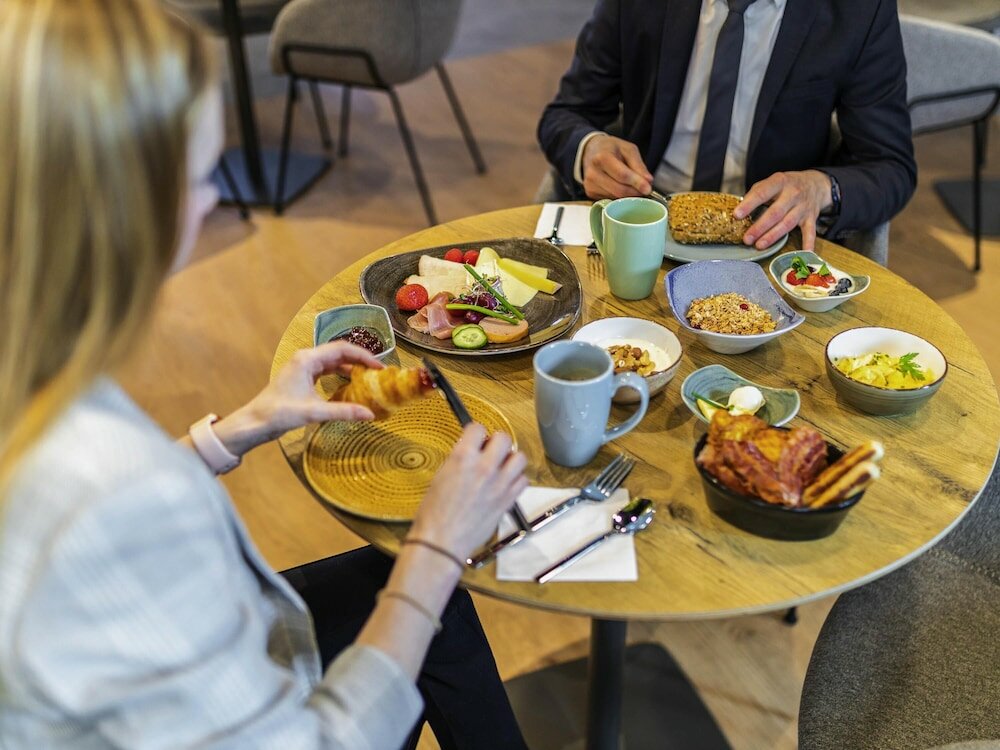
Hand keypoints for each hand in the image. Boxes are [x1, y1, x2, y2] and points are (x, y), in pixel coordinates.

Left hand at [214, 342, 383, 455]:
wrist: (255, 422)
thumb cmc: (280, 413)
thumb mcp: (314, 412)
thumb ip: (343, 411)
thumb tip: (370, 414)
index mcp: (307, 359)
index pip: (342, 349)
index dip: (363, 356)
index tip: (379, 367)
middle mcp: (306, 358)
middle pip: (339, 352)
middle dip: (359, 360)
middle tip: (378, 372)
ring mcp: (303, 367)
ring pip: (333, 361)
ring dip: (350, 367)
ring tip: (368, 377)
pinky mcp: (302, 377)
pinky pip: (326, 370)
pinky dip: (340, 374)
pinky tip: (350, 384)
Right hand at [409, 424, 528, 561]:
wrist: (442, 540)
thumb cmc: (434, 512)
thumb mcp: (441, 476)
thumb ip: (459, 460)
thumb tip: (471, 452)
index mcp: (462, 458)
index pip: (478, 428)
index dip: (476, 433)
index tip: (474, 439)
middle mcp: (484, 467)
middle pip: (504, 438)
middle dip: (496, 442)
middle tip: (490, 451)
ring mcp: (500, 484)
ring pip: (519, 457)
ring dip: (510, 459)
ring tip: (501, 466)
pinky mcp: (508, 500)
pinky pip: (523, 480)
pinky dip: (517, 480)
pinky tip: (506, 484)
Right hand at [582, 134, 653, 199]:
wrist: (592, 151)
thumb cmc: (611, 149)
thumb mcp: (628, 149)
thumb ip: (639, 165)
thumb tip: (648, 181)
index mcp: (602, 157)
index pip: (622, 175)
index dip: (637, 183)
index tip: (648, 189)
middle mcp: (593, 173)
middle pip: (619, 190)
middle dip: (635, 192)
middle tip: (645, 190)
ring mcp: (590, 185)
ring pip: (615, 197)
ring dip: (627, 196)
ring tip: (631, 185)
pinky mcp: (590, 193)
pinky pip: (610, 200)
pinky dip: (619, 197)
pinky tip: (619, 187)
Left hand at [736, 170, 832, 250]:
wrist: (815, 183)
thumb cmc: (786, 186)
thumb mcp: (772, 181)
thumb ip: (757, 193)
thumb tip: (739, 211)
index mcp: (779, 182)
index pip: (762, 193)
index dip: (749, 204)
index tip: (737, 215)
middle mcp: (793, 193)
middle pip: (775, 212)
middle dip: (759, 227)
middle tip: (747, 239)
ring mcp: (803, 207)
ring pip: (787, 223)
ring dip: (773, 236)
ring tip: (759, 245)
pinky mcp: (811, 218)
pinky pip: (810, 232)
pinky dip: (808, 243)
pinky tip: (805, 253)